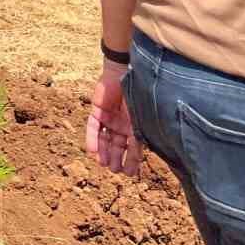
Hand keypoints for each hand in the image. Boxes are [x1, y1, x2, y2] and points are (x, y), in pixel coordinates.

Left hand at [85, 61, 142, 177]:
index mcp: (136, 126)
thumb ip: (144, 128)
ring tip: (104, 165)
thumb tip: (153, 146)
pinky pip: (93, 127)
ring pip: (105, 139)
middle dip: (117, 158)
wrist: (123, 70)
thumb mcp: (142, 113)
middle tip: (115, 171)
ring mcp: (109, 118)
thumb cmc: (138, 91)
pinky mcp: (97, 111)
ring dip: (104, 152)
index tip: (131, 174)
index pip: (134, 147)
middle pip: (118, 145)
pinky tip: (92, 151)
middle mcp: (122, 124)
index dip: (132, 160)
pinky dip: (92, 139)